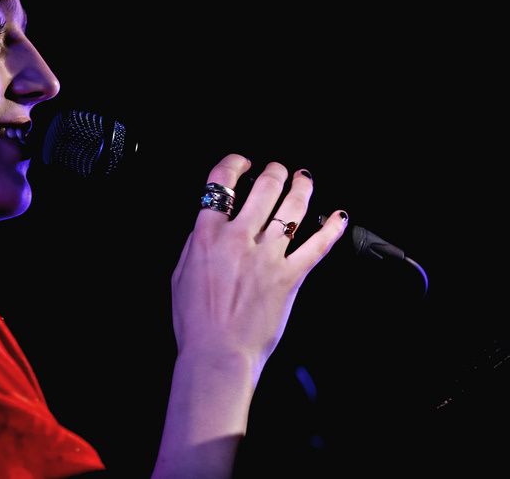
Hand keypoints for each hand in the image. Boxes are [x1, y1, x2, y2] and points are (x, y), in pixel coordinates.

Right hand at [171, 154, 348, 382]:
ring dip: (302, 187)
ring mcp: (267, 257)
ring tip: (305, 178)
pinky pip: (317, 246)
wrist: (217, 354)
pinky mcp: (289, 277)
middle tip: (277, 169)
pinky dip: (331, 228)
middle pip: (263, 188)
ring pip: (292, 209)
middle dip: (274, 171)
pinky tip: (338, 217)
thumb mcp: (179, 275)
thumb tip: (205, 228)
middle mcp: (238, 240)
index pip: (221, 183)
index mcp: (206, 236)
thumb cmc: (195, 323)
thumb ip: (193, 246)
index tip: (241, 162)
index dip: (233, 164)